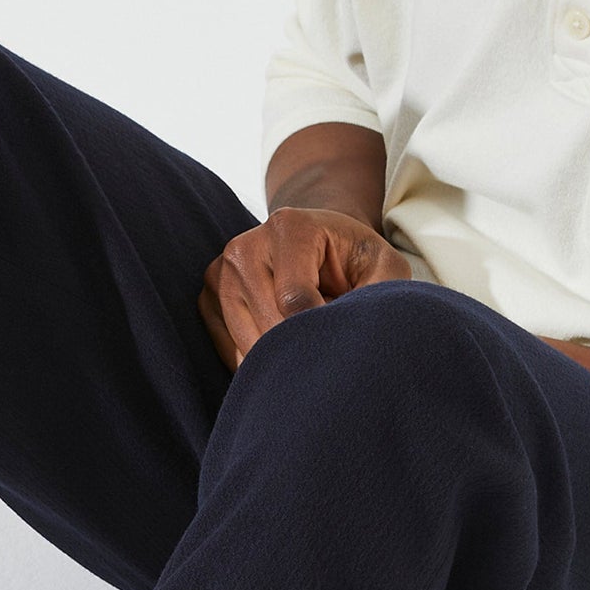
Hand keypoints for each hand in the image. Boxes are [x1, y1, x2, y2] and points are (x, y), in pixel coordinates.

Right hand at [199, 206, 411, 369]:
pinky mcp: (207, 300)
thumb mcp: (382, 266)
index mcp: (288, 227)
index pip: (293, 301)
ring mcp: (219, 274)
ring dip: (279, 360)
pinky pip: (230, 353)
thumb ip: (382, 290)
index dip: (320, 333)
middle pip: (267, 328)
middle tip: (325, 347)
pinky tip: (280, 347)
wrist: (314, 243)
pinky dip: (259, 362)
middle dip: (300, 350)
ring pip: (246, 347)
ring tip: (304, 342)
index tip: (338, 339)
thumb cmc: (350, 259)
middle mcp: (244, 247)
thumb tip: (357, 329)